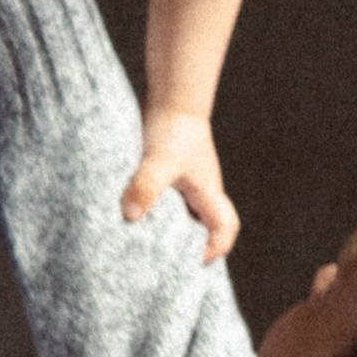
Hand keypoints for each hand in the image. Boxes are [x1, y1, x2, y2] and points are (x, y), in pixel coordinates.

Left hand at [123, 105, 237, 263]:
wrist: (172, 96)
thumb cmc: (174, 129)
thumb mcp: (159, 161)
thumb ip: (146, 186)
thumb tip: (131, 215)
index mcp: (208, 194)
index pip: (225, 230)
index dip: (214, 249)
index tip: (192, 260)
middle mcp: (201, 191)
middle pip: (206, 228)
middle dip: (192, 246)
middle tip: (166, 260)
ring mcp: (187, 183)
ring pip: (186, 215)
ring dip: (171, 229)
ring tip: (145, 242)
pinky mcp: (170, 173)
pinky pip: (168, 201)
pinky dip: (156, 211)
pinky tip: (134, 214)